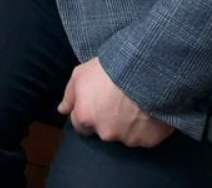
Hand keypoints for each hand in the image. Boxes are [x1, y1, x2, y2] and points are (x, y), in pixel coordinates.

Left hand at [58, 58, 174, 147]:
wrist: (145, 71)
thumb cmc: (109, 69)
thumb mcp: (80, 75)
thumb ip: (69, 96)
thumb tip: (62, 110)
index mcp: (85, 118)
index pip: (81, 125)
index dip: (88, 114)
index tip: (98, 104)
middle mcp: (104, 132)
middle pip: (103, 130)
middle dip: (108, 120)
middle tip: (118, 102)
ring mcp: (127, 138)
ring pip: (125, 135)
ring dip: (127, 125)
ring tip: (136, 105)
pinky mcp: (149, 140)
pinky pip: (145, 137)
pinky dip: (146, 129)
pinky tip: (149, 112)